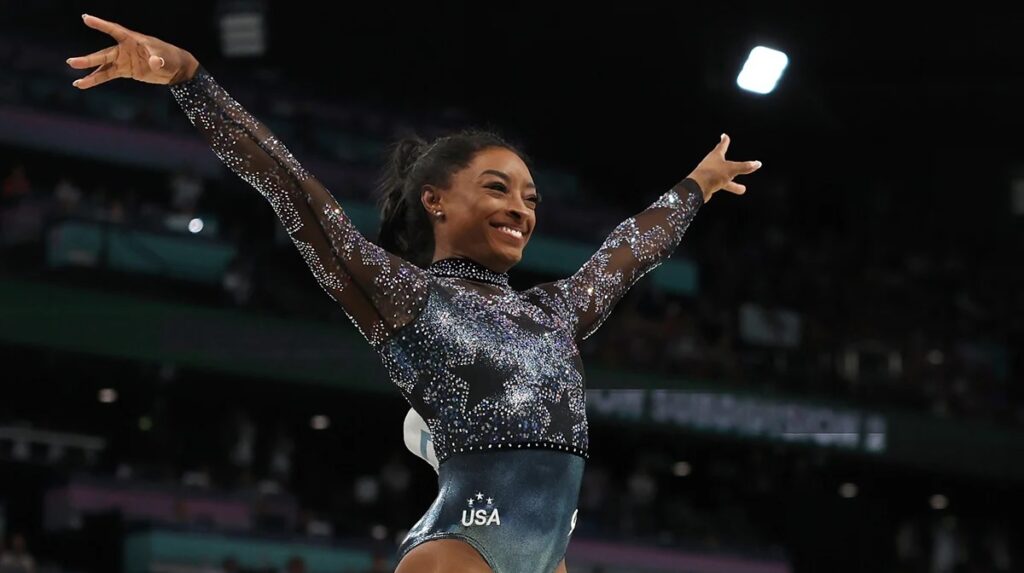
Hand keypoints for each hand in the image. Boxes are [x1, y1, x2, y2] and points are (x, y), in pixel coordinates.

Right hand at [67, 14, 198, 88]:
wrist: (174, 68)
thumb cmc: (170, 57)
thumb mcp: (165, 58)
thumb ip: (158, 59)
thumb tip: (155, 62)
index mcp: (133, 40)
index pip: (114, 30)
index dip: (101, 25)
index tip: (85, 18)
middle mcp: (124, 49)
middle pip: (104, 54)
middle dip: (89, 59)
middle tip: (71, 62)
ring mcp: (123, 60)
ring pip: (103, 66)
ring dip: (90, 73)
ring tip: (76, 82)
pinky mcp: (125, 70)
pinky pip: (107, 75)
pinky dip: (96, 79)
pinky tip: (83, 84)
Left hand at [686, 133, 761, 202]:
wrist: (697, 188)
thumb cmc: (712, 174)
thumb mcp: (731, 169)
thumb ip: (744, 167)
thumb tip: (757, 163)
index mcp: (716, 156)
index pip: (721, 145)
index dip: (724, 140)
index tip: (724, 135)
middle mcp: (712, 163)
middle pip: (722, 160)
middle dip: (727, 159)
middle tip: (727, 154)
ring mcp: (710, 174)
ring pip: (724, 175)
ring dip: (733, 181)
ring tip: (743, 188)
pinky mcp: (709, 184)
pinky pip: (722, 184)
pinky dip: (730, 186)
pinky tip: (738, 190)